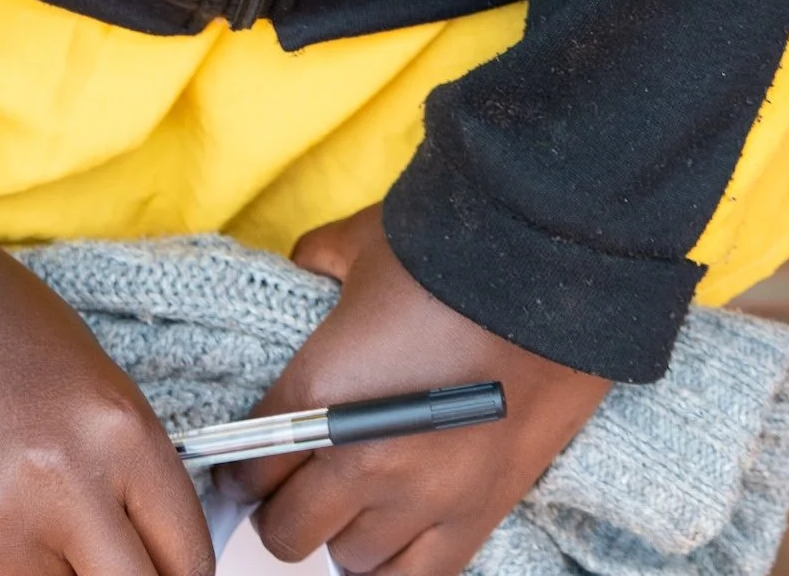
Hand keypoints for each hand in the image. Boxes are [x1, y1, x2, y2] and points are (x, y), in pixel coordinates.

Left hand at [238, 211, 606, 575]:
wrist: (549, 267)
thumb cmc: (447, 250)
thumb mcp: (361, 244)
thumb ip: (317, 264)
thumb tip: (305, 272)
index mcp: (318, 392)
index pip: (249, 464)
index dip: (239, 465)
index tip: (243, 463)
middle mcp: (361, 460)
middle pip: (288, 529)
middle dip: (281, 508)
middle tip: (292, 485)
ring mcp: (422, 499)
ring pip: (347, 561)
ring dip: (340, 535)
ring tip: (349, 506)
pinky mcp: (477, 518)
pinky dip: (392, 566)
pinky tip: (387, 539)